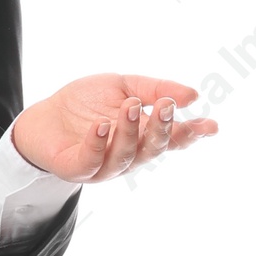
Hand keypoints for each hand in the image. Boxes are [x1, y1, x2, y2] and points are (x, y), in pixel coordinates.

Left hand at [10, 76, 215, 184]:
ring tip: (130, 105)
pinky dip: (97, 144)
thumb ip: (155, 89)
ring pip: (125, 156)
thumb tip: (193, 95)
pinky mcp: (77, 169)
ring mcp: (104, 165)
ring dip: (130, 131)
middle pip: (153, 149)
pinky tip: (101, 125)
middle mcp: (129, 155)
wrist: (44, 116)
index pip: (173, 138)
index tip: (211, 126)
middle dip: (164, 129)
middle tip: (168, 106)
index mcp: (143, 136)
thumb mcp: (123, 86)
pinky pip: (91, 161)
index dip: (193, 134)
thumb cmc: (86, 103)